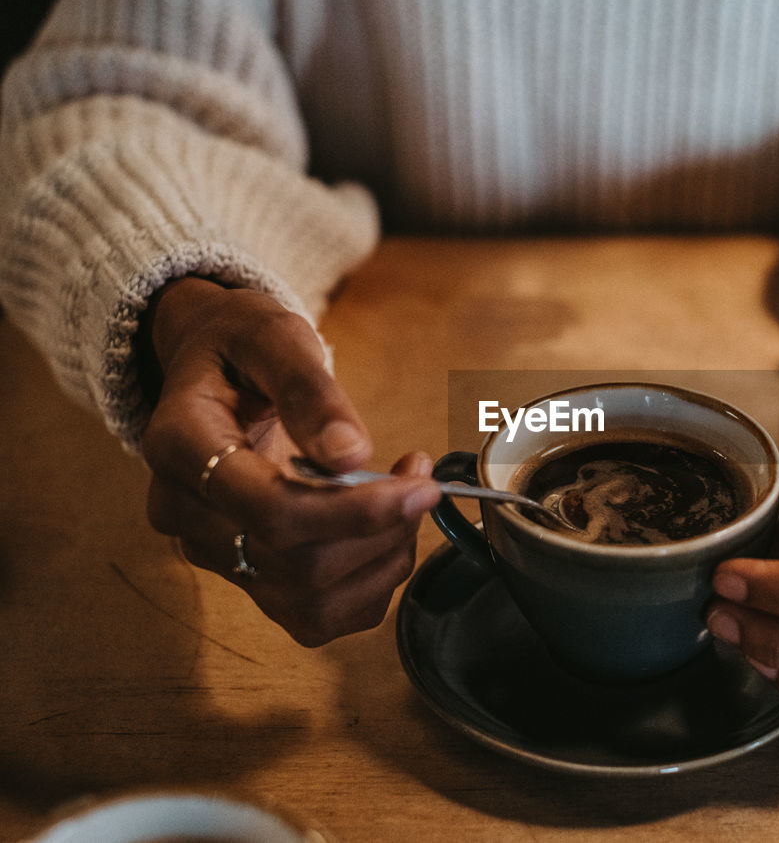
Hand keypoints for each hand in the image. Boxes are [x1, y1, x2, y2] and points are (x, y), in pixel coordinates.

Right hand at [138, 278, 439, 645]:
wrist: (215, 367)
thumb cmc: (242, 348)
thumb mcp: (275, 338)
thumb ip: (309, 390)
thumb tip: (351, 452)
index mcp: (180, 446)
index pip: (271, 510)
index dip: (356, 510)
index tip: (420, 485)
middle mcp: (186, 514)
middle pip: (297, 565)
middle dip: (381, 529)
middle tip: (420, 480)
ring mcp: (213, 553)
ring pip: (312, 602)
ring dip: (381, 559)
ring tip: (405, 500)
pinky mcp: (246, 577)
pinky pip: (317, 617)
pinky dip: (369, 584)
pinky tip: (384, 534)